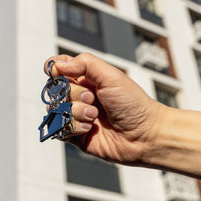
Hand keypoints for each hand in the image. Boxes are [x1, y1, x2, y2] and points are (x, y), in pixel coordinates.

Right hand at [44, 53, 163, 164]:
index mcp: (88, 80)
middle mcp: (80, 97)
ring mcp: (77, 116)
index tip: (57, 72)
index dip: (54, 69)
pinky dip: (74, 127)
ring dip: (75, 112)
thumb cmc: (134, 104)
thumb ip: (84, 64)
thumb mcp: (111, 76)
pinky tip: (90, 128)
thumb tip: (58, 64)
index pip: (59, 69)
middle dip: (73, 94)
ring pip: (56, 110)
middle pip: (56, 90)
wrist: (145, 135)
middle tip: (92, 99)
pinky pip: (60, 129)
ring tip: (94, 116)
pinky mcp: (76, 136)